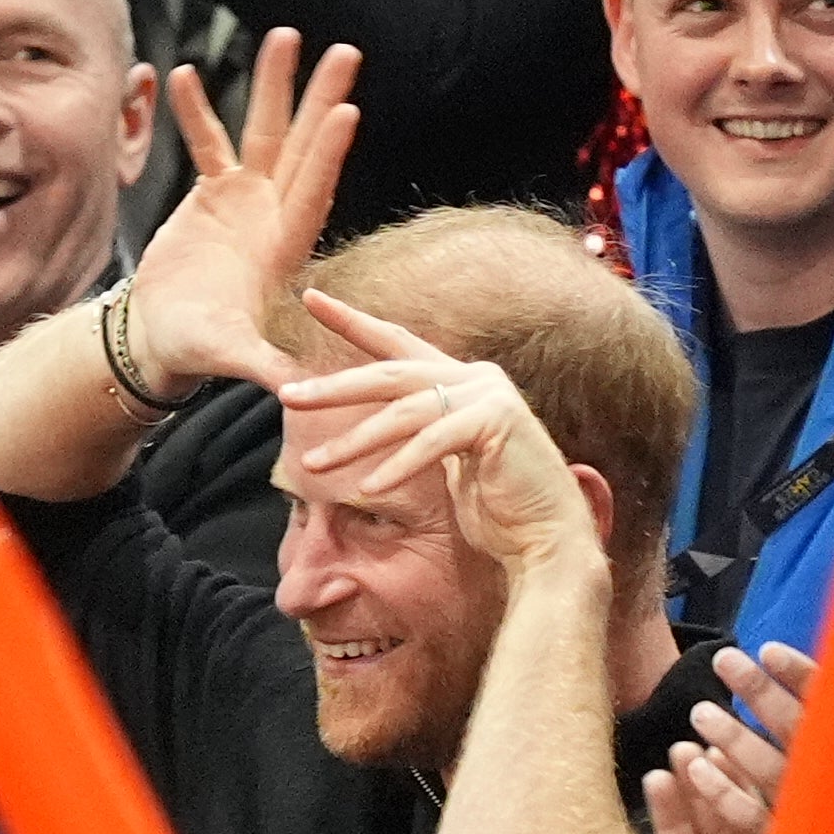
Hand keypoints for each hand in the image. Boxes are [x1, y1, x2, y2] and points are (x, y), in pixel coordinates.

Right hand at [122, 28, 360, 397]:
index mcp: (284, 248)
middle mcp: (272, 215)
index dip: (328, 154)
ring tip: (283, 35)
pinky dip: (195, 112)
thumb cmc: (198, 350)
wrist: (165, 337)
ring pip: (263, 132)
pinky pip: (206, 144)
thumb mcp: (232, 357)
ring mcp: (244, 199)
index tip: (348, 111)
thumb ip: (264, 366)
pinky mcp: (211, 195)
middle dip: (321, 99)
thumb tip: (296, 389)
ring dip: (273, 87)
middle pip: (302, 147)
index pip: (311, 191)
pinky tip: (182, 74)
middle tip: (345, 51)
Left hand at [280, 292, 599, 576]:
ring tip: (314, 464)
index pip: (395, 344)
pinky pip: (432, 442)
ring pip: (402, 411)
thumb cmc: (494, 505)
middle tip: (287, 393)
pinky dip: (398, 465)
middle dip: (334, 386)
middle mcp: (475, 378)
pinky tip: (369, 488)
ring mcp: (489, 396)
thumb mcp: (445, 459)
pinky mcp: (497, 424)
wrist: (545, 535)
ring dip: (354, 441)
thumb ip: (418, 431)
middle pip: (388, 374)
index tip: (310, 298)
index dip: (352, 320)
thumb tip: (373, 424)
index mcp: (460, 380)